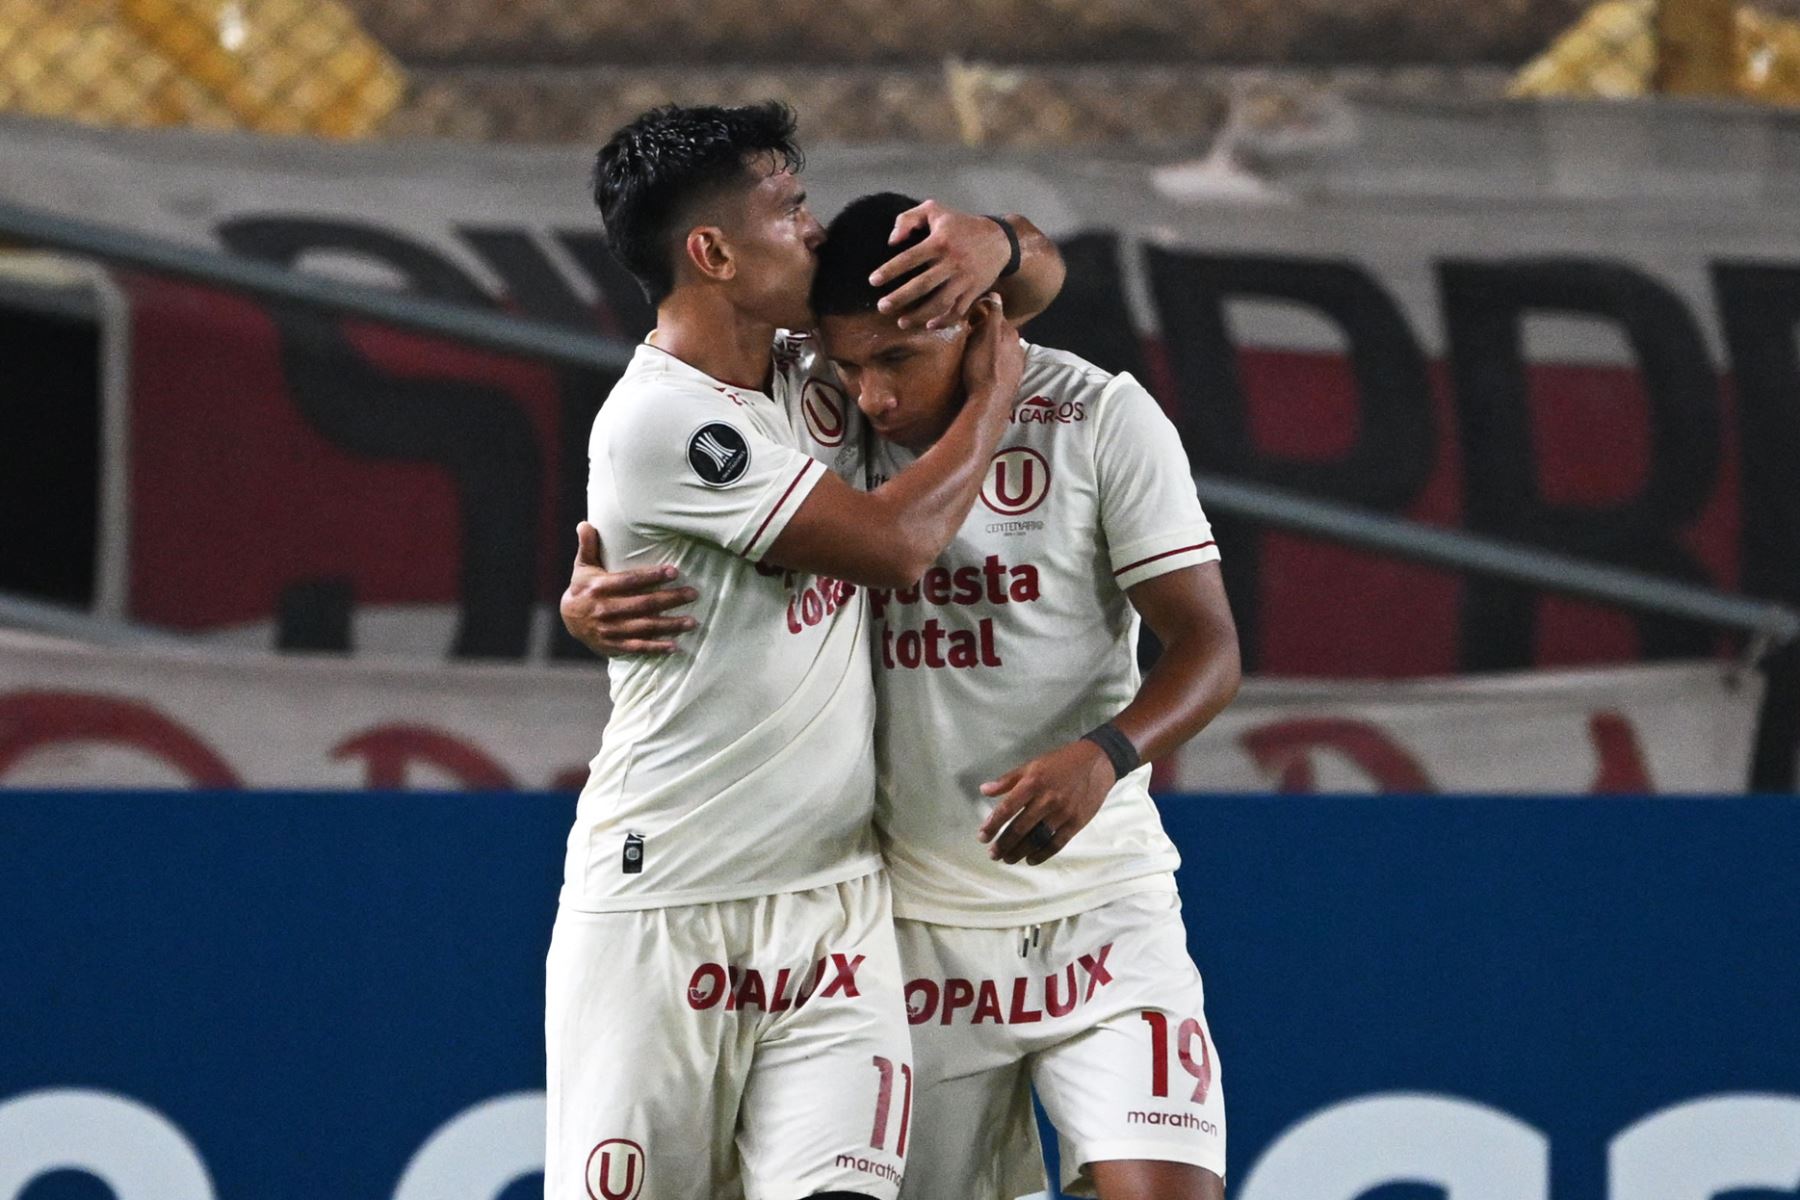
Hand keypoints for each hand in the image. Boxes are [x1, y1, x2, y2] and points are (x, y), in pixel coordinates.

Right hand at [559, 522, 697, 655]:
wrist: (568, 620)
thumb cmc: (583, 587)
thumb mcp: (582, 566)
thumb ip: (588, 546)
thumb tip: (585, 523)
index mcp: (599, 588)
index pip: (629, 580)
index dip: (652, 576)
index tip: (674, 571)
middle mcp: (605, 609)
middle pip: (643, 604)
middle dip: (670, 599)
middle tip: (693, 594)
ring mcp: (610, 630)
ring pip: (645, 627)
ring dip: (670, 625)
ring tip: (692, 621)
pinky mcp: (614, 645)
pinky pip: (638, 647)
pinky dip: (657, 648)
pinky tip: (676, 646)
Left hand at [870, 200, 1012, 329]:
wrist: (999, 239)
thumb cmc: (961, 225)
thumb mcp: (935, 210)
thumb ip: (908, 219)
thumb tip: (892, 241)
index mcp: (940, 241)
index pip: (910, 258)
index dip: (890, 270)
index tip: (873, 281)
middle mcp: (952, 262)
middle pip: (922, 285)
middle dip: (900, 298)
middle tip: (882, 307)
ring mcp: (964, 279)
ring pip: (940, 302)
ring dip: (919, 315)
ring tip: (900, 322)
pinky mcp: (974, 291)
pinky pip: (958, 310)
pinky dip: (944, 321)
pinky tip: (929, 325)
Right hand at [960, 294, 1024, 410]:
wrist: (990, 403)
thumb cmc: (983, 369)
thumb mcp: (986, 338)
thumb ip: (993, 317)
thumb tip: (996, 295)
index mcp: (1011, 336)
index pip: (999, 318)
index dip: (985, 316)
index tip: (971, 318)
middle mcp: (1018, 349)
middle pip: (1002, 335)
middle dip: (990, 333)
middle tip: (971, 334)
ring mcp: (1017, 366)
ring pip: (1004, 350)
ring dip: (993, 348)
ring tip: (977, 352)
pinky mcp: (1013, 381)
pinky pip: (1004, 365)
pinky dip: (995, 362)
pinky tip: (986, 368)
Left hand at [977, 739, 1115, 864]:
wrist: (1097, 763)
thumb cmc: (1061, 763)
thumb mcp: (1032, 765)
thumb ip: (1007, 780)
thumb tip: (984, 790)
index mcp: (1033, 782)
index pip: (1007, 808)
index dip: (992, 825)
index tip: (982, 837)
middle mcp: (1047, 799)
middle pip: (1020, 828)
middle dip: (1003, 844)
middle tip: (993, 854)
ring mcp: (1063, 812)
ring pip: (1036, 838)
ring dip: (1019, 852)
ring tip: (1007, 859)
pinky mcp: (1076, 822)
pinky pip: (1056, 843)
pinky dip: (1042, 854)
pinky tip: (1030, 859)